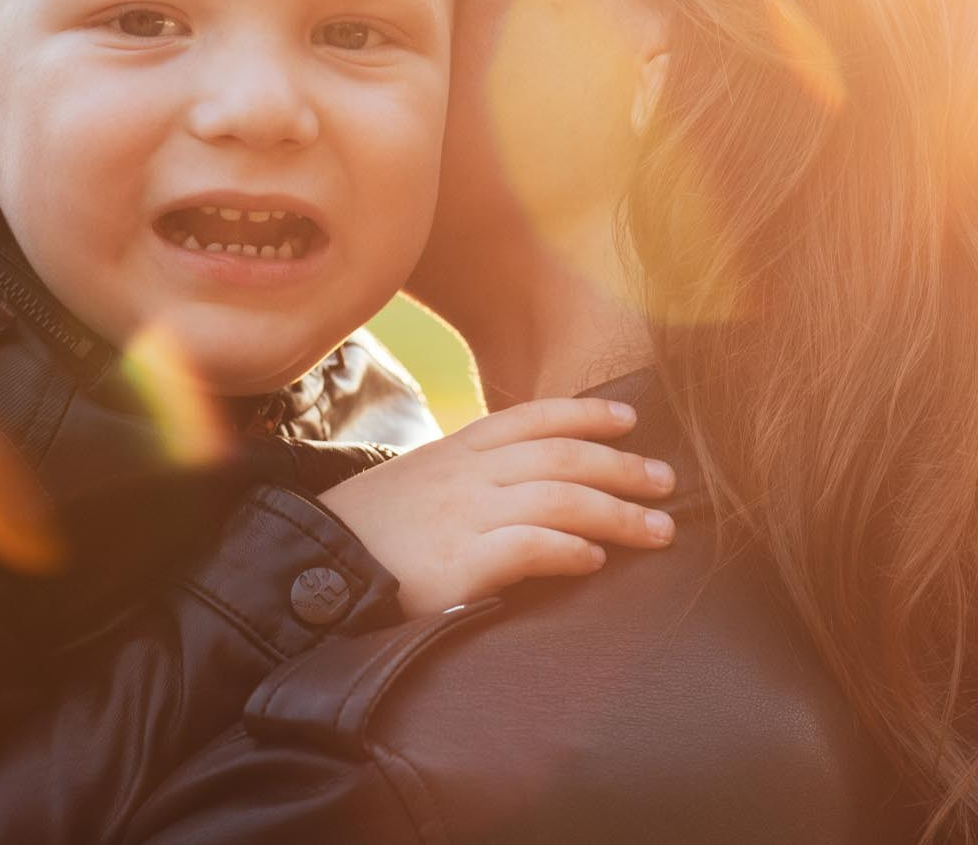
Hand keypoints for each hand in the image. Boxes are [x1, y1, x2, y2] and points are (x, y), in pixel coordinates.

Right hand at [319, 396, 676, 616]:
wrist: (309, 564)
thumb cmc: (368, 530)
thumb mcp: (418, 481)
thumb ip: (467, 475)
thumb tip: (523, 481)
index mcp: (458, 449)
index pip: (533, 417)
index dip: (586, 413)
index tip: (629, 418)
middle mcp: (467, 474)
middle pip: (562, 457)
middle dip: (622, 467)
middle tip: (668, 482)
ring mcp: (464, 515)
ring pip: (559, 499)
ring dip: (617, 513)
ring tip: (658, 530)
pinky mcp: (458, 564)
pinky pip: (527, 547)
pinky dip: (569, 550)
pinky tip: (596, 560)